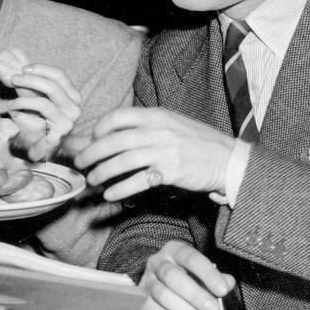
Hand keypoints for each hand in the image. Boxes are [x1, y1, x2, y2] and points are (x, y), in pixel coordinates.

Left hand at [0, 49, 82, 161]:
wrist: (34, 149)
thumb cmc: (34, 118)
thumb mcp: (34, 95)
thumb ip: (31, 80)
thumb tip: (15, 57)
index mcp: (73, 96)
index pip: (59, 76)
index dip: (40, 69)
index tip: (23, 68)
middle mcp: (74, 109)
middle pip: (53, 87)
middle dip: (30, 80)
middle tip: (13, 80)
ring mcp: (67, 124)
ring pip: (44, 104)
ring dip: (23, 99)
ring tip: (10, 102)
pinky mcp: (56, 137)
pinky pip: (36, 121)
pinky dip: (22, 114)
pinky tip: (13, 114)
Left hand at [73, 107, 236, 200]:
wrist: (229, 159)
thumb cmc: (198, 143)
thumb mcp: (172, 124)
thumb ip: (146, 127)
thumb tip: (114, 135)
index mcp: (157, 115)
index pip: (118, 116)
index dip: (99, 129)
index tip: (92, 140)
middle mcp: (158, 130)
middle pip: (114, 141)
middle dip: (91, 153)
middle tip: (80, 164)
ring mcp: (165, 150)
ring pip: (122, 161)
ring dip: (102, 172)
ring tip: (92, 180)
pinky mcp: (171, 171)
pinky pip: (138, 180)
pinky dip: (121, 188)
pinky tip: (110, 194)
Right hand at [137, 241, 233, 309]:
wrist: (163, 287)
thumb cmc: (189, 278)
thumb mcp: (204, 273)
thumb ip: (218, 278)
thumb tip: (227, 283)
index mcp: (175, 251)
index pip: (191, 258)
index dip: (207, 274)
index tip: (222, 290)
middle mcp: (157, 263)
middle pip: (172, 277)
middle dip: (195, 296)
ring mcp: (147, 282)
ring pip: (163, 296)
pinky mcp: (141, 303)